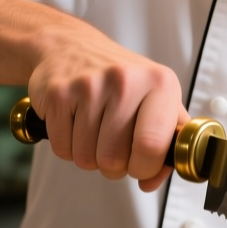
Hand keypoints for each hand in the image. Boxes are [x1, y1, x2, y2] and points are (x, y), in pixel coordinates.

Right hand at [28, 25, 187, 191]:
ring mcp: (89, 86)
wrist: (71, 46)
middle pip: (115, 159)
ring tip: (93, 132)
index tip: (140, 165)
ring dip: (89, 156)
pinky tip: (74, 124)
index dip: (145, 168)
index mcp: (160, 84)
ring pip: (86, 158)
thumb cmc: (120, 79)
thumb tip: (152, 180)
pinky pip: (62, 148)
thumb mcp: (157, 98)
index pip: (153, 146)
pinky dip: (67, 147)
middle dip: (113, 166)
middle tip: (113, 147)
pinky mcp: (58, 93)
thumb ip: (168, 141)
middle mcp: (125, 81)